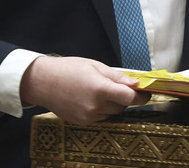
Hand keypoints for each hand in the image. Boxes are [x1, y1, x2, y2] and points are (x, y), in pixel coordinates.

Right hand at [19, 56, 149, 124]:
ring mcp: (88, 117)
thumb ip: (118, 77)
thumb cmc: (68, 69)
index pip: (130, 98)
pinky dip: (102, 110)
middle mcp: (95, 106)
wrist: (42, 82)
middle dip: (124, 97)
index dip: (142, 96)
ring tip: (100, 90)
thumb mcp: (95, 66)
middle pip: (122, 106)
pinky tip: (92, 99)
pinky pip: (101, 118)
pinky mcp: (82, 122)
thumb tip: (137, 83)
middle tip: (118, 86)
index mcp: (100, 89)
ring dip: (113, 104)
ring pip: (112, 113)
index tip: (146, 93)